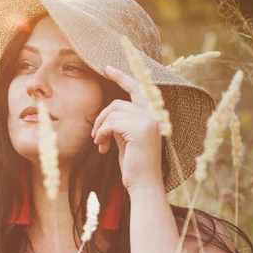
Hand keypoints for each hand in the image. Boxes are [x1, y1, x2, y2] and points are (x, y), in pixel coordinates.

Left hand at [90, 66, 164, 192]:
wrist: (143, 184)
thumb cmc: (134, 165)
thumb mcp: (126, 139)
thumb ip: (121, 123)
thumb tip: (108, 114)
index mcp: (153, 116)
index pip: (139, 90)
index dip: (123, 77)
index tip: (107, 68)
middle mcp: (154, 115)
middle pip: (121, 100)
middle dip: (108, 99)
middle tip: (98, 97)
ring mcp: (148, 121)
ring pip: (113, 112)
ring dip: (100, 127)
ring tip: (99, 143)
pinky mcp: (139, 129)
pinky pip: (111, 123)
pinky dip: (102, 134)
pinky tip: (102, 147)